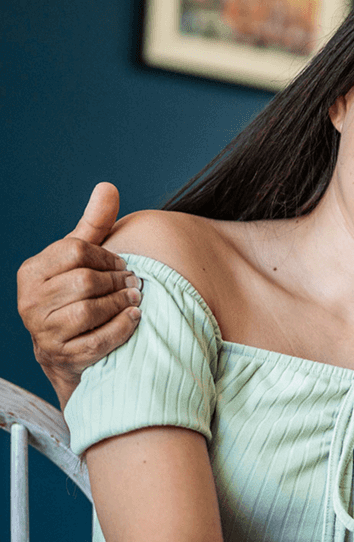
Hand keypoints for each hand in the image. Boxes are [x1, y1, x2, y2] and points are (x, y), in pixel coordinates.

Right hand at [16, 183, 140, 406]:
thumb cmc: (77, 292)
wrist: (68, 347)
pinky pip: (96, 340)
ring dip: (121, 303)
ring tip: (135, 298)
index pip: (75, 250)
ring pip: (89, 310)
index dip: (107, 255)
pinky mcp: (60, 355)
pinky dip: (120, 328)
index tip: (123, 263)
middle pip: (84, 280)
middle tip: (135, 283)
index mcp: (32, 271)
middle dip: (117, 280)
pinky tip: (134, 318)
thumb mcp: (82, 257)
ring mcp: (42, 330)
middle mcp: (30, 301)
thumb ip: (94, 224)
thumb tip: (107, 186)